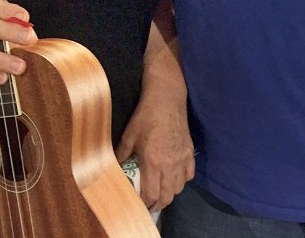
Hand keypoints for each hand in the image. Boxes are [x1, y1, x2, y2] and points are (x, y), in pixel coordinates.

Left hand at [115, 88, 193, 210]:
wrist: (166, 99)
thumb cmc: (145, 116)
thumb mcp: (128, 136)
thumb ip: (121, 156)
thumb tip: (113, 169)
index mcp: (153, 162)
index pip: (151, 194)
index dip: (144, 204)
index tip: (138, 206)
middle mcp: (170, 165)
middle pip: (167, 197)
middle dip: (157, 204)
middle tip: (149, 204)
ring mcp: (182, 159)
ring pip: (178, 189)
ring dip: (169, 193)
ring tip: (160, 191)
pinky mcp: (190, 153)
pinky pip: (188, 176)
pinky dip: (181, 181)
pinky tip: (173, 177)